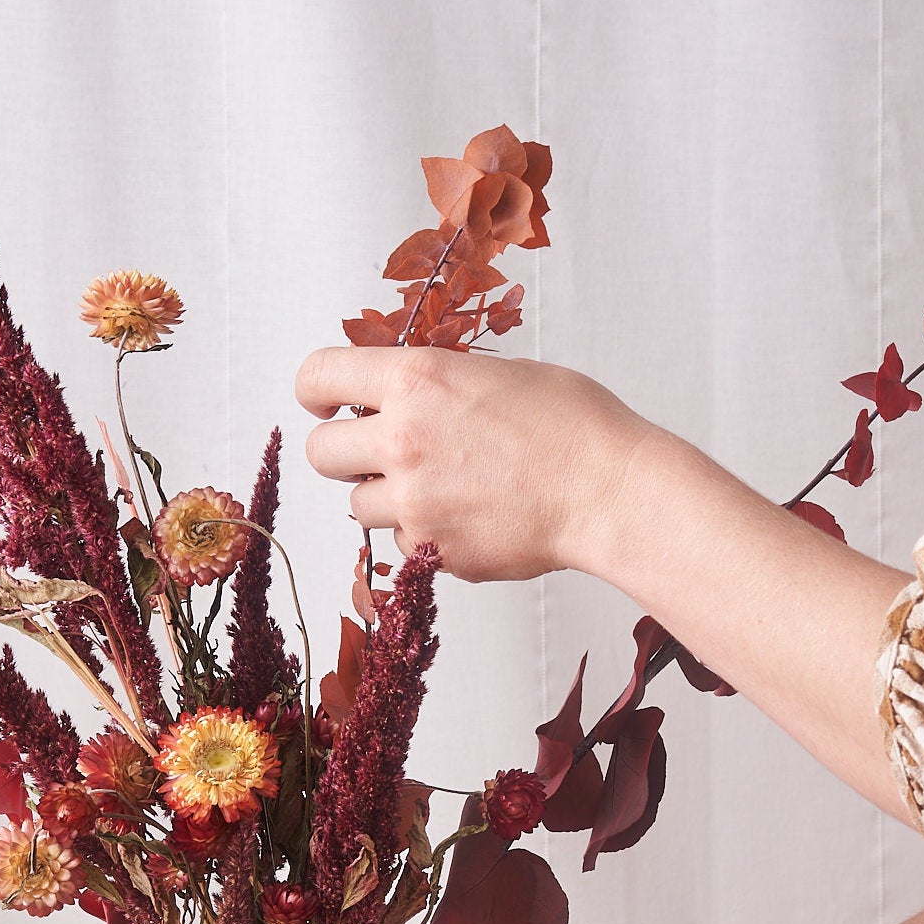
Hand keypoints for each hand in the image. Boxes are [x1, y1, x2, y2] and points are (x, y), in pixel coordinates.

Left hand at [295, 346, 657, 582]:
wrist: (607, 491)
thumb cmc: (573, 425)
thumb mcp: (496, 374)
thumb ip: (437, 384)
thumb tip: (406, 395)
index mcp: (416, 380)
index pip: (320, 375)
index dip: (316, 390)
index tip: (323, 401)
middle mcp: (401, 439)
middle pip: (320, 452)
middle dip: (341, 452)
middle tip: (374, 455)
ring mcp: (411, 501)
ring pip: (357, 505)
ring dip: (385, 499)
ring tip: (442, 488)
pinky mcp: (429, 550)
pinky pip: (400, 542)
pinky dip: (422, 534)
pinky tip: (468, 518)